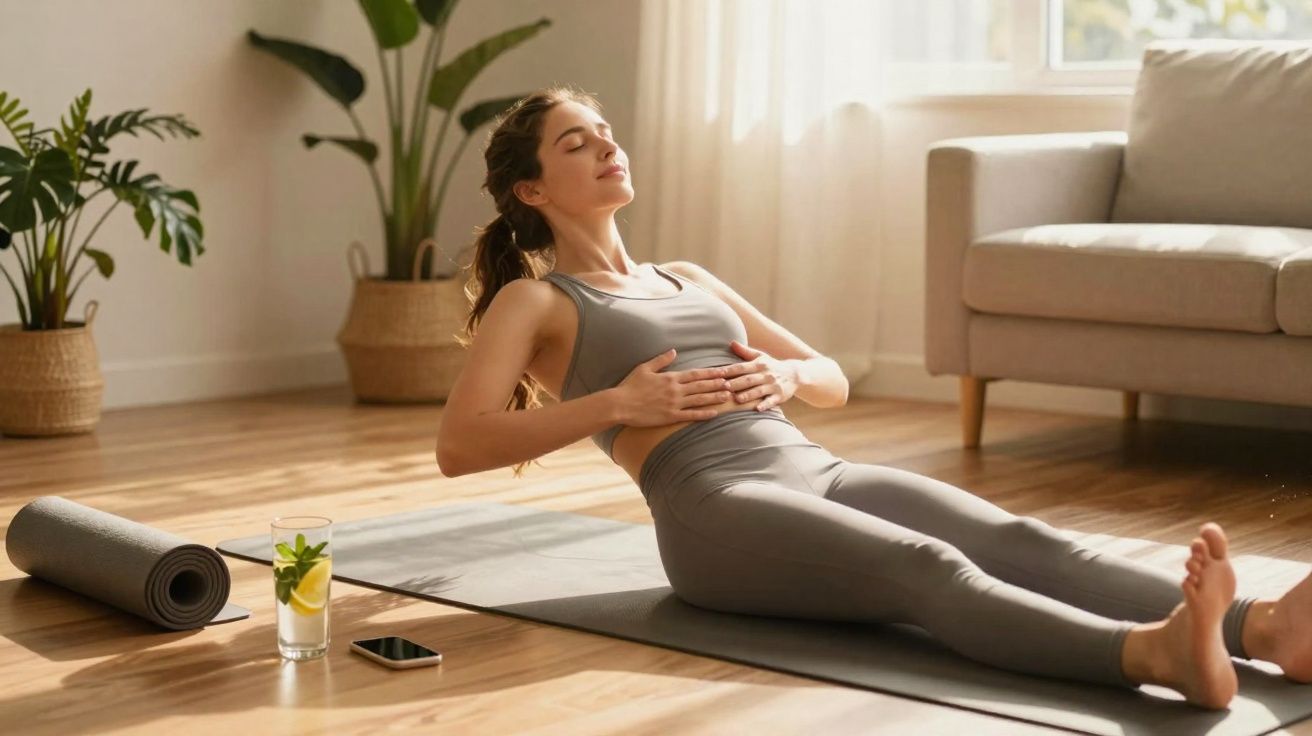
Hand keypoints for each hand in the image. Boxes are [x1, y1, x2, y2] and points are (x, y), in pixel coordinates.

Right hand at [611, 348, 731, 426]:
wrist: (620, 404)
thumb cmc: (630, 385)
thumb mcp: (645, 368)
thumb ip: (661, 360)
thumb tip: (673, 351)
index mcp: (670, 377)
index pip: (695, 374)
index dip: (711, 373)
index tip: (723, 371)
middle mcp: (675, 390)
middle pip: (701, 386)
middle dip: (718, 384)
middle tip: (733, 382)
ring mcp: (674, 404)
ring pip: (700, 400)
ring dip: (715, 397)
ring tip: (728, 396)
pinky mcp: (670, 416)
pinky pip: (691, 415)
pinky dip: (704, 414)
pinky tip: (715, 413)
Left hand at [723, 340, 798, 411]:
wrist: (795, 374)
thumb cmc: (772, 365)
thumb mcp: (760, 356)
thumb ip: (745, 352)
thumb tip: (731, 342)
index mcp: (759, 365)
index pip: (741, 367)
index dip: (729, 370)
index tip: (717, 373)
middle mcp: (766, 374)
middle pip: (749, 379)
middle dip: (736, 383)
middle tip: (724, 387)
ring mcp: (773, 385)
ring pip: (759, 390)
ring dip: (748, 395)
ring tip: (737, 399)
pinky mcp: (780, 396)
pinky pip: (772, 401)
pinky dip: (765, 405)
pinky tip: (758, 409)